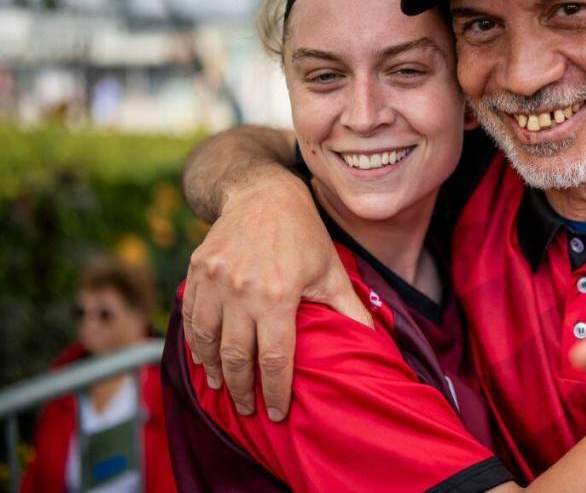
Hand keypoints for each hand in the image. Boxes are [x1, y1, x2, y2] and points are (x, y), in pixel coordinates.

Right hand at [182, 171, 369, 420]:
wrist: (262, 193)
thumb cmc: (303, 234)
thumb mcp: (331, 269)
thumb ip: (349, 309)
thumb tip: (375, 341)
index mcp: (278, 293)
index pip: (274, 357)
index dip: (275, 391)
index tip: (276, 413)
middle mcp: (241, 289)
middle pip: (237, 357)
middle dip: (242, 390)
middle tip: (247, 409)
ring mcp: (215, 280)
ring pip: (207, 341)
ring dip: (214, 371)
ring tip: (223, 388)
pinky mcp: (197, 270)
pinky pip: (190, 317)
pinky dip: (194, 343)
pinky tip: (204, 358)